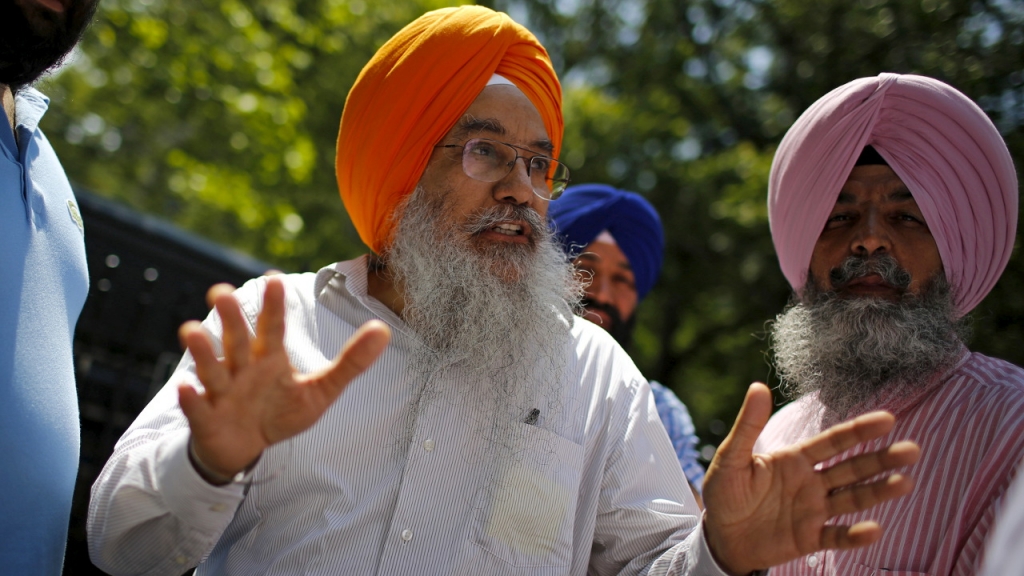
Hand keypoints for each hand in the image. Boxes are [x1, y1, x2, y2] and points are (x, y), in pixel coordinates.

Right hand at [177, 277, 390, 480]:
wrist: (244, 449)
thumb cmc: (279, 412)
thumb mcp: (320, 390)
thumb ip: (350, 362)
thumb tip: (384, 330)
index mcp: (270, 359)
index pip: (273, 328)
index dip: (273, 306)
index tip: (273, 278)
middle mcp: (243, 369)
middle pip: (237, 341)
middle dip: (231, 319)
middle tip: (221, 292)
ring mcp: (222, 393)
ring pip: (212, 369)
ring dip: (203, 352)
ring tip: (191, 331)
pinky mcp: (207, 419)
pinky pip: (197, 409)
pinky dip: (191, 399)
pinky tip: (185, 387)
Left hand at [702, 383, 919, 574]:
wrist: (719, 536)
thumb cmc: (724, 493)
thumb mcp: (731, 457)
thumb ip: (748, 426)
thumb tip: (758, 386)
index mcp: (795, 459)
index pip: (833, 442)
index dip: (859, 431)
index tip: (888, 419)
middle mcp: (811, 482)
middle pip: (852, 468)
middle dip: (881, 459)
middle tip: (913, 450)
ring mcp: (813, 510)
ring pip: (852, 499)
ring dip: (878, 491)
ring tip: (906, 482)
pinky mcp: (809, 538)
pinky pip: (836, 536)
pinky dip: (854, 535)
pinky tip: (873, 529)